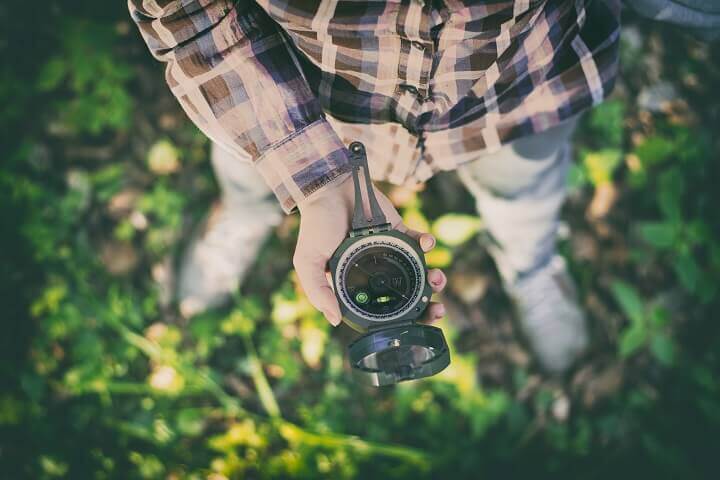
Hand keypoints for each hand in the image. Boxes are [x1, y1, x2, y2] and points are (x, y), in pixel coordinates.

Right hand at [295, 175, 446, 325]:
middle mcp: (376, 273)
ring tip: (436, 278)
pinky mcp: (399, 232)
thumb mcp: (308, 262)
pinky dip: (428, 243)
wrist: (328, 189)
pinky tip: (427, 244)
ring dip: (433, 278)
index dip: (401, 321)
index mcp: (356, 286)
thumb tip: (335, 320)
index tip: (417, 325)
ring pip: (419, 272)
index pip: (382, 311)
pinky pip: (419, 242)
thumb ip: (318, 292)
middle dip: (427, 305)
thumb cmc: (315, 226)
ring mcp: (390, 253)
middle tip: (438, 309)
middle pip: (407, 296)